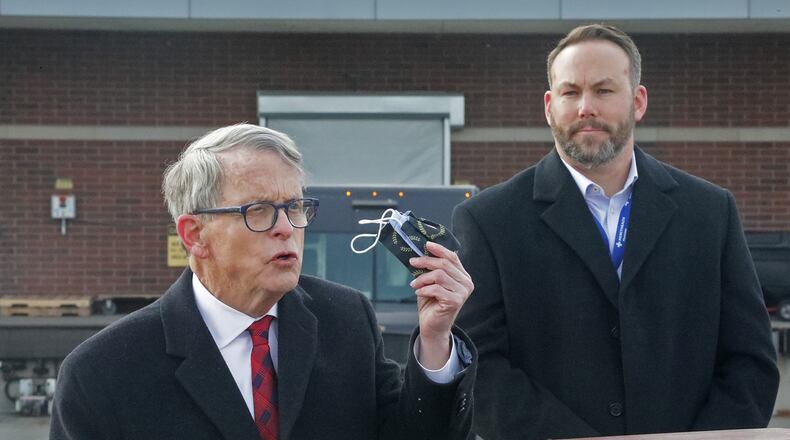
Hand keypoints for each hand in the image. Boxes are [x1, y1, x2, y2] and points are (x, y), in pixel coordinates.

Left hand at [409, 241, 473, 368]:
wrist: (432, 326)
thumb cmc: (431, 303)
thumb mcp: (431, 282)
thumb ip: (431, 268)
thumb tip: (420, 252)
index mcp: (463, 276)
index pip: (452, 257)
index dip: (439, 249)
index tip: (426, 245)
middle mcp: (466, 283)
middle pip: (445, 264)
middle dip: (426, 261)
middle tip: (412, 262)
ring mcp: (462, 292)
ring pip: (439, 275)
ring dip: (423, 278)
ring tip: (415, 284)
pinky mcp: (455, 301)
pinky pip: (436, 288)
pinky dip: (424, 289)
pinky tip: (418, 292)